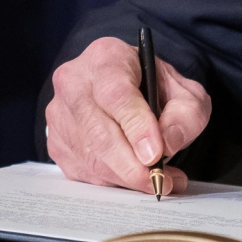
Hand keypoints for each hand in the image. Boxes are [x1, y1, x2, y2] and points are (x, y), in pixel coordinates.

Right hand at [45, 36, 211, 195]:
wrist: (126, 87)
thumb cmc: (154, 87)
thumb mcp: (184, 92)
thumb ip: (185, 114)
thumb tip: (168, 144)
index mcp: (106, 58)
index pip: (116, 94)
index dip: (136, 127)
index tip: (155, 154)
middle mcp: (74, 83)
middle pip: (98, 132)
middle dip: (131, 165)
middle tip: (160, 180)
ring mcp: (60, 114)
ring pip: (91, 158)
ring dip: (127, 178)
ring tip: (160, 180)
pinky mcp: (56, 143)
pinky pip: (84, 173)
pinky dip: (114, 183)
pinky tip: (136, 178)